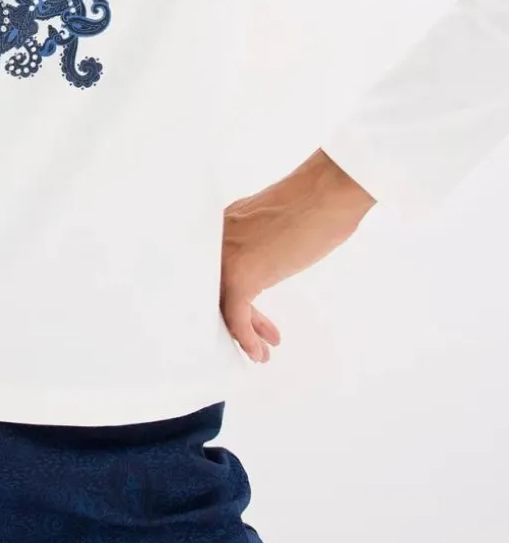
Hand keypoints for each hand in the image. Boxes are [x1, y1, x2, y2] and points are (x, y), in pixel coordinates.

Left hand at [221, 148, 375, 362]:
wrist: (329, 193)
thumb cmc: (314, 203)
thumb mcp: (274, 225)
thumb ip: (258, 242)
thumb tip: (262, 263)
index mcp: (223, 224)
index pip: (214, 269)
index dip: (225, 295)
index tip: (242, 312)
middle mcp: (217, 239)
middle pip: (213, 288)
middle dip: (235, 317)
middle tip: (252, 333)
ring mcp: (226, 256)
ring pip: (222, 305)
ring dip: (242, 333)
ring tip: (259, 350)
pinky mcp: (242, 274)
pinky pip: (236, 315)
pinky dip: (246, 337)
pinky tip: (258, 350)